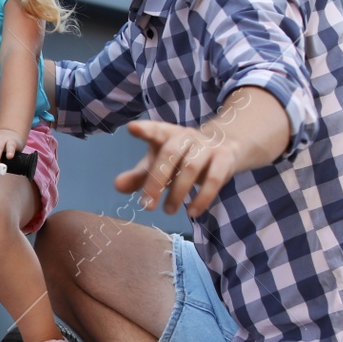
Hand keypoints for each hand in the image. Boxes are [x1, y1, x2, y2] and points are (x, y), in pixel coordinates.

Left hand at [114, 119, 240, 215]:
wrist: (225, 148)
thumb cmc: (181, 159)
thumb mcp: (159, 166)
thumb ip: (138, 176)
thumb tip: (117, 186)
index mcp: (167, 134)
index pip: (155, 130)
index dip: (144, 129)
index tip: (131, 128)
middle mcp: (186, 136)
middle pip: (169, 154)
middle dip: (156, 181)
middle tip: (146, 206)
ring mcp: (207, 146)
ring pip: (190, 168)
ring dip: (178, 193)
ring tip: (168, 211)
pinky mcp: (225, 158)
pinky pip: (214, 180)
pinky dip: (203, 198)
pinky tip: (192, 213)